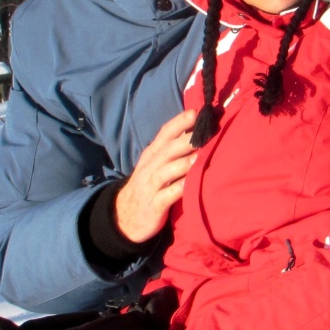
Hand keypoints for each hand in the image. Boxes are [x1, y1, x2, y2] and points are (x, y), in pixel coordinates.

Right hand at [117, 110, 197, 242]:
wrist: (125, 216)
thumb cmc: (148, 186)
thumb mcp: (155, 165)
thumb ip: (172, 150)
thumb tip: (197, 133)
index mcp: (151, 155)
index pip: (164, 134)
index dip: (179, 123)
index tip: (195, 112)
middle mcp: (150, 167)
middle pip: (167, 150)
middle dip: (185, 141)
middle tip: (204, 133)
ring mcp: (150, 186)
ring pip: (166, 171)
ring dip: (183, 164)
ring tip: (200, 157)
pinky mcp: (154, 206)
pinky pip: (166, 196)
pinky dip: (177, 190)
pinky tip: (189, 185)